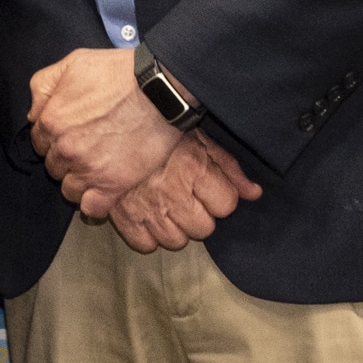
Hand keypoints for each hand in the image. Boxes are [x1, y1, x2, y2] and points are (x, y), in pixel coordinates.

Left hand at [28, 47, 173, 205]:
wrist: (161, 91)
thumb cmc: (120, 74)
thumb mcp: (73, 63)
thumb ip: (44, 85)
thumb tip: (34, 112)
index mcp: (52, 120)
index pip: (39, 141)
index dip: (54, 138)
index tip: (71, 135)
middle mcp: (65, 148)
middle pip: (53, 166)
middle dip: (66, 159)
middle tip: (88, 148)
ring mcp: (88, 170)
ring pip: (68, 189)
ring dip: (79, 181)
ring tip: (97, 168)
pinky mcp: (112, 186)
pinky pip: (91, 208)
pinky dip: (94, 203)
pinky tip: (103, 190)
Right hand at [88, 126, 260, 249]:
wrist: (107, 117)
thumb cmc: (156, 125)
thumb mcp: (197, 137)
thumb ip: (228, 167)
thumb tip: (254, 193)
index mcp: (193, 168)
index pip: (227, 204)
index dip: (221, 197)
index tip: (209, 188)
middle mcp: (172, 192)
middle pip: (204, 228)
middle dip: (199, 215)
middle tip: (187, 198)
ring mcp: (146, 207)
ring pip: (176, 241)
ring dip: (174, 228)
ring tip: (166, 207)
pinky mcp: (120, 216)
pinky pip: (144, 245)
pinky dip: (146, 235)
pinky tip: (147, 217)